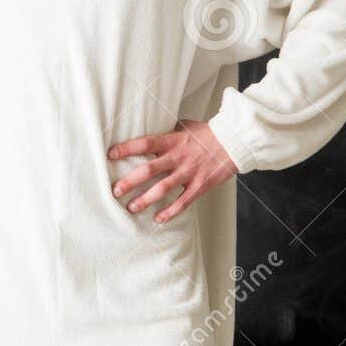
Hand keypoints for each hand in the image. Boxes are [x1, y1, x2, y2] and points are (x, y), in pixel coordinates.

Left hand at [107, 120, 237, 222]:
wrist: (235, 142)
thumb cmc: (207, 133)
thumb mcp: (185, 126)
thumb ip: (168, 132)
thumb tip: (149, 132)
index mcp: (173, 140)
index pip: (146, 143)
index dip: (127, 148)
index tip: (110, 154)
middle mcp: (178, 157)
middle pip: (149, 169)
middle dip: (130, 181)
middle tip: (115, 190)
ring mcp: (189, 172)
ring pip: (163, 188)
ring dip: (145, 199)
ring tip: (131, 207)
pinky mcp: (200, 185)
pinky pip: (183, 202)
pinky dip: (170, 212)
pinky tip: (159, 219)